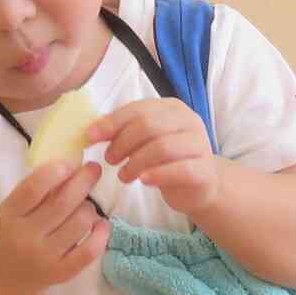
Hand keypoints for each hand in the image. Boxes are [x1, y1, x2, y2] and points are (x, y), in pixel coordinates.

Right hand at [0, 159, 105, 292]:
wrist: (10, 277)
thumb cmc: (16, 233)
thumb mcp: (15, 211)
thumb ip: (36, 190)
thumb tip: (73, 165)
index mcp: (9, 215)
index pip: (32, 189)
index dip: (54, 172)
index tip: (70, 164)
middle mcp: (25, 237)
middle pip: (62, 203)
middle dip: (83, 181)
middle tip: (94, 169)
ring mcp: (44, 257)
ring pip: (80, 223)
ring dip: (89, 208)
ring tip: (86, 207)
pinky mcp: (62, 273)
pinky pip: (90, 250)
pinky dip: (101, 233)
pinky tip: (101, 224)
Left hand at [91, 99, 222, 218]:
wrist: (201, 186)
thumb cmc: (168, 161)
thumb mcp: (145, 141)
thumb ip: (124, 131)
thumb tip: (93, 129)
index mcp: (173, 108)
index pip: (138, 109)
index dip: (112, 122)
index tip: (90, 137)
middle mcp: (189, 121)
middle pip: (148, 126)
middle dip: (122, 143)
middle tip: (109, 159)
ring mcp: (200, 145)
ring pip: (162, 147)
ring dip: (135, 163)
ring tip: (123, 176)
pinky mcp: (204, 170)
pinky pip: (180, 170)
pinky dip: (157, 175)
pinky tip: (143, 181)